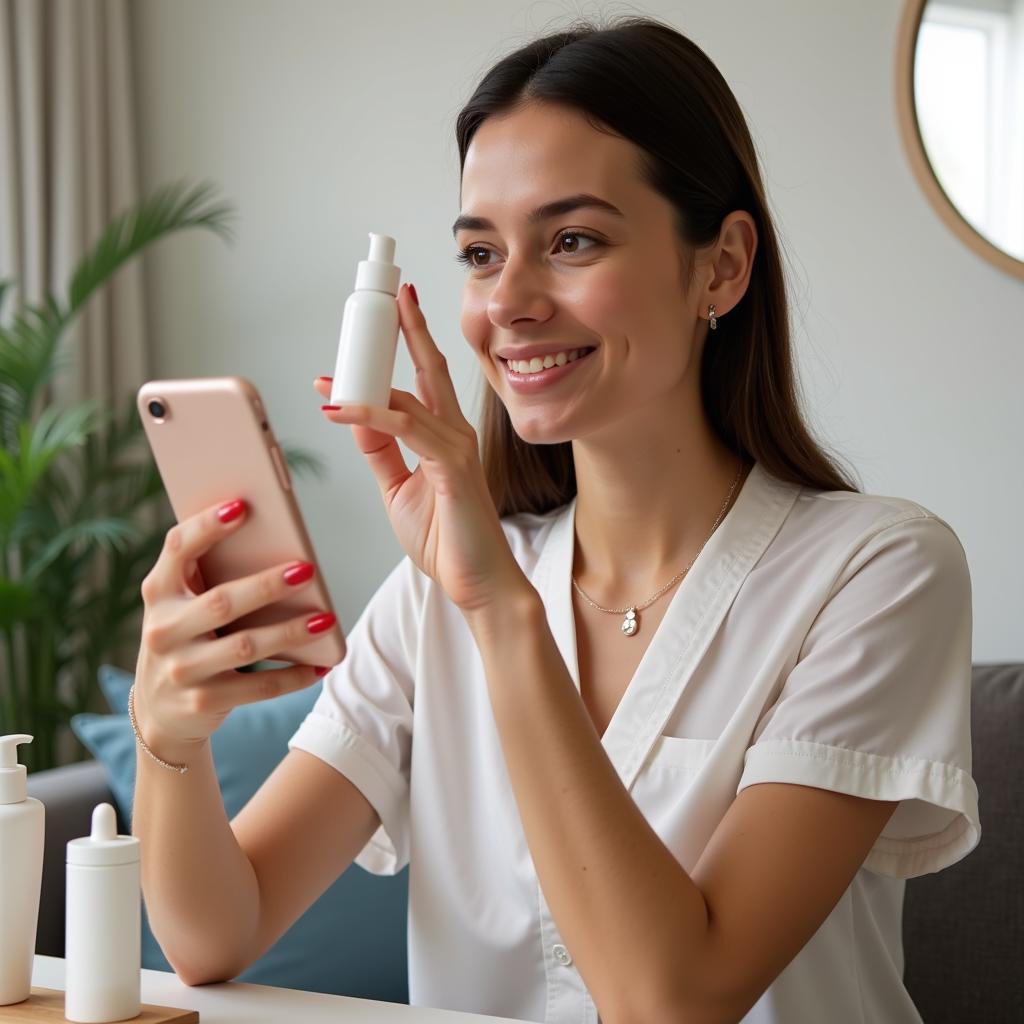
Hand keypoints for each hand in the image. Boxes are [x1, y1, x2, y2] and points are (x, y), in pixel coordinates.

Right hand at [134, 499, 332, 758]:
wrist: (160, 714)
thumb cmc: (188, 638)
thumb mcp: (183, 606)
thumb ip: (210, 576)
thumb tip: (275, 540)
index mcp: (158, 592)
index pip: (178, 548)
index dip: (207, 526)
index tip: (242, 506)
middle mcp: (163, 629)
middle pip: (221, 602)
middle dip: (267, 585)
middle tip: (307, 569)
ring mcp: (181, 669)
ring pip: (245, 647)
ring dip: (290, 632)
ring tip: (326, 619)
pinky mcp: (203, 702)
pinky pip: (257, 687)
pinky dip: (292, 676)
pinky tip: (321, 665)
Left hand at [315, 283, 529, 614]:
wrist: (478, 585)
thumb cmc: (447, 540)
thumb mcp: (399, 490)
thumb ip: (382, 453)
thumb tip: (356, 420)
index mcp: (445, 436)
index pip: (423, 379)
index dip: (403, 346)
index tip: (373, 324)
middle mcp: (456, 433)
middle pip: (429, 367)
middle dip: (407, 327)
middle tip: (385, 294)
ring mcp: (458, 447)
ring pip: (409, 396)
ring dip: (364, 384)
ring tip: (326, 379)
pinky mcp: (453, 467)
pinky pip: (405, 430)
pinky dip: (370, 416)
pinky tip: (341, 411)